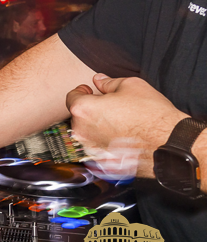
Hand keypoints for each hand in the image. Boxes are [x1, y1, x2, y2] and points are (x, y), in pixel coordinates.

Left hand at [66, 74, 184, 177]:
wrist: (170, 144)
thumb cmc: (151, 115)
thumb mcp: (131, 86)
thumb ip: (108, 82)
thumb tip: (98, 80)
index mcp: (84, 109)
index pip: (71, 97)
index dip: (81, 91)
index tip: (89, 90)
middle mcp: (82, 131)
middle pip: (79, 115)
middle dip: (90, 108)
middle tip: (110, 105)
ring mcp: (92, 148)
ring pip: (88, 132)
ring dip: (97, 125)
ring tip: (120, 121)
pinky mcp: (103, 161)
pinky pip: (99, 147)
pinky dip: (106, 141)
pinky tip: (122, 136)